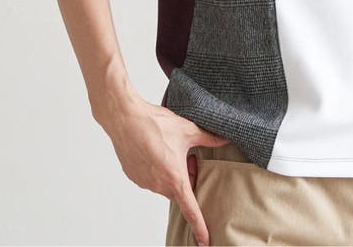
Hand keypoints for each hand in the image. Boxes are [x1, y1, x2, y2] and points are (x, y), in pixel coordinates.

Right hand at [94, 90, 232, 246]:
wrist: (126, 118)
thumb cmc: (157, 124)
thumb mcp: (188, 130)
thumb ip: (209, 138)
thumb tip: (225, 139)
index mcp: (175, 179)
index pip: (190, 209)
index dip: (199, 227)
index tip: (205, 241)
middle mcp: (159, 185)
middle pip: (179, 190)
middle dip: (187, 178)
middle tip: (189, 156)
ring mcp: (144, 182)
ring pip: (164, 183)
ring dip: (172, 172)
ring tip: (170, 148)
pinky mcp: (134, 176)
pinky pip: (151, 178)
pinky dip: (157, 169)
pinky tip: (156, 149)